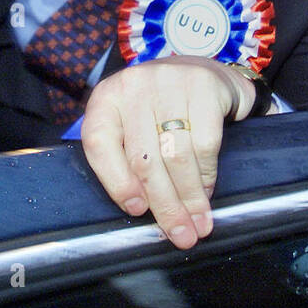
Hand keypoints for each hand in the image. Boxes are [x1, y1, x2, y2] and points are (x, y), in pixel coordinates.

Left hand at [81, 56, 257, 249]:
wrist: (207, 73)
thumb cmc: (164, 111)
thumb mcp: (134, 126)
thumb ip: (126, 159)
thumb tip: (143, 209)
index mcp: (106, 98)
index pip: (99, 143)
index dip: (116, 183)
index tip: (137, 211)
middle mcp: (133, 84)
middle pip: (142, 158)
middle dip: (164, 204)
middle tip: (181, 234)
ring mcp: (169, 81)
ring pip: (175, 155)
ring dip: (190, 197)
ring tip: (199, 222)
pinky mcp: (203, 85)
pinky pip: (205, 143)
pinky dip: (207, 175)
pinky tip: (208, 191)